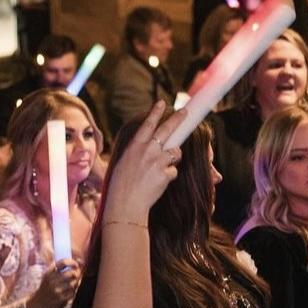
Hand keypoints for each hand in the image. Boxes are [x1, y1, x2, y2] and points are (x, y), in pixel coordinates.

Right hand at [28, 259, 80, 307]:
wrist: (38, 303)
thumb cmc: (47, 286)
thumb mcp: (49, 275)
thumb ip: (62, 267)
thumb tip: (80, 260)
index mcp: (49, 273)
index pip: (63, 262)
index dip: (73, 262)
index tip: (76, 265)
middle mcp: (52, 281)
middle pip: (72, 273)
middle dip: (77, 273)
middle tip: (77, 274)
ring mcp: (56, 290)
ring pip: (74, 283)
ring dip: (76, 282)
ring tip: (73, 283)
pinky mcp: (60, 299)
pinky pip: (73, 292)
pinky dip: (73, 291)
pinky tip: (70, 291)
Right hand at [101, 102, 183, 224]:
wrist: (125, 204)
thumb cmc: (121, 185)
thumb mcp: (124, 163)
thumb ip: (138, 152)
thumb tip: (152, 145)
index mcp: (134, 147)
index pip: (148, 125)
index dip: (155, 113)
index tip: (162, 102)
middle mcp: (147, 151)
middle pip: (167, 130)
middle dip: (178, 119)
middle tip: (185, 111)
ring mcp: (158, 161)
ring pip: (175, 152)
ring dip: (173, 158)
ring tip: (159, 169)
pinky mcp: (166, 173)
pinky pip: (174, 171)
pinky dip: (168, 176)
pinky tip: (158, 183)